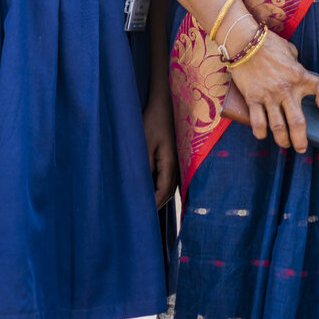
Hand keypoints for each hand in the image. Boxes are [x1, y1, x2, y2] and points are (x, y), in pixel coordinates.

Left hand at [143, 94, 177, 208]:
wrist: (165, 103)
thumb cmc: (153, 120)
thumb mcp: (144, 143)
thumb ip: (144, 166)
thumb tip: (142, 188)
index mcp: (170, 162)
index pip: (162, 191)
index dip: (152, 204)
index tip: (140, 214)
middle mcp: (178, 164)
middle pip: (168, 192)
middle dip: (155, 204)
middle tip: (140, 215)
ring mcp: (178, 160)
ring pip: (169, 187)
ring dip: (158, 197)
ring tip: (144, 205)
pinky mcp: (175, 156)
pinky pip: (169, 178)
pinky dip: (160, 187)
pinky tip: (150, 188)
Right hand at [228, 30, 318, 151]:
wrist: (245, 41)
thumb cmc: (269, 43)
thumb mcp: (290, 51)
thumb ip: (297, 64)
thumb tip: (299, 71)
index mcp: (299, 76)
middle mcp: (286, 90)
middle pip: (298, 122)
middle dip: (301, 139)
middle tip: (302, 148)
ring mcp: (269, 96)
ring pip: (278, 127)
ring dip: (282, 140)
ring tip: (284, 144)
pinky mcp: (253, 98)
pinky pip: (257, 121)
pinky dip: (260, 131)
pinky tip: (262, 135)